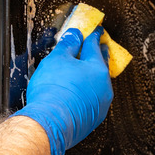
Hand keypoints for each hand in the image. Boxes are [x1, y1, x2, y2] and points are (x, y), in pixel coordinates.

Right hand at [13, 27, 112, 154]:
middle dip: (98, 55)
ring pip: (98, 84)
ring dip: (93, 76)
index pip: (95, 46)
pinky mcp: (93, 118)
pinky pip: (92, 100)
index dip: (93, 36)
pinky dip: (87, 93)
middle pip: (101, 65)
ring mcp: (100, 104)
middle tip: (99, 47)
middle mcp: (104, 86)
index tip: (96, 31)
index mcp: (97, 69)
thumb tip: (74, 35)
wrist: (50, 123)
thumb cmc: (53, 92)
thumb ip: (68, 45)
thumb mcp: (57, 59)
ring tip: (86, 71)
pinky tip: (78, 93)